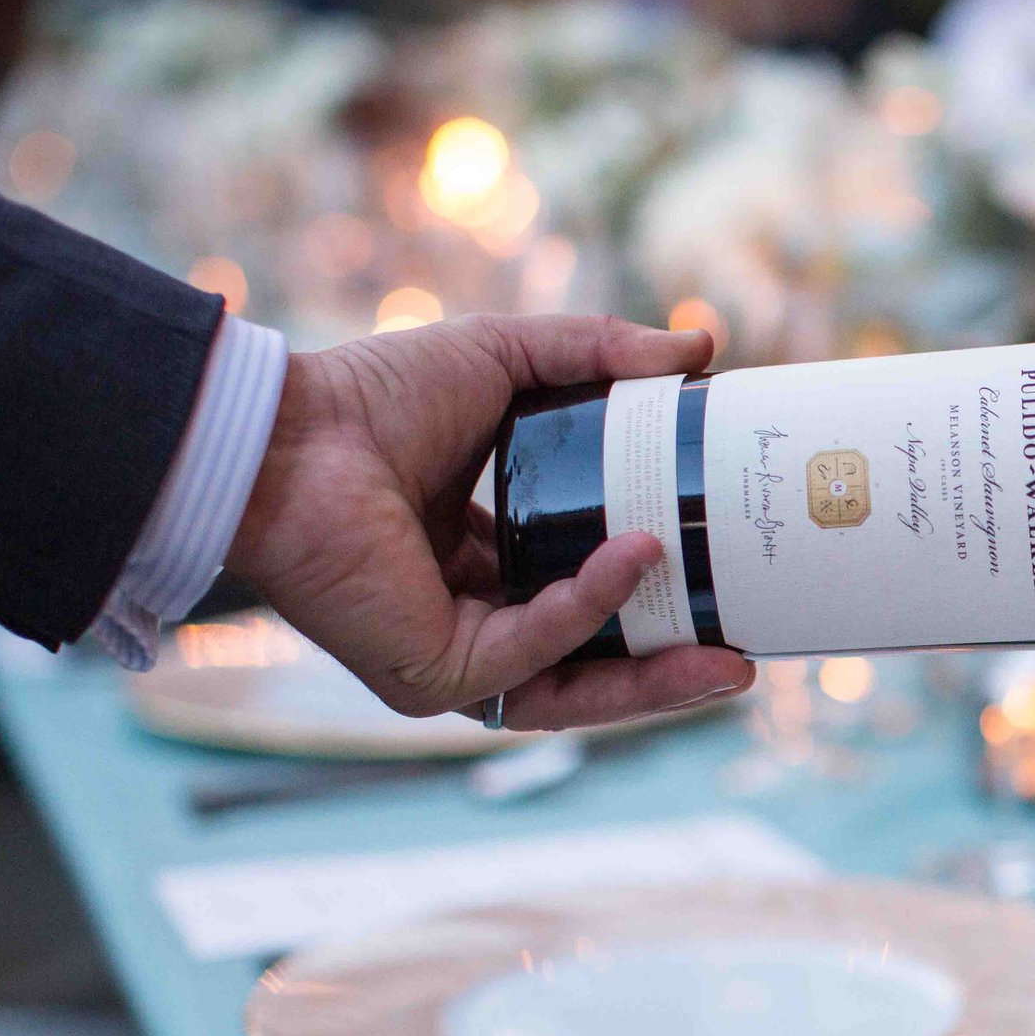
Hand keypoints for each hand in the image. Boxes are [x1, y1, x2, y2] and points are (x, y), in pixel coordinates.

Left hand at [229, 316, 755, 728]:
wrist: (287, 431)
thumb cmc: (373, 398)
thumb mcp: (511, 362)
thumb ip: (603, 354)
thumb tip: (702, 346)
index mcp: (485, 565)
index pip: (588, 605)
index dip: (658, 605)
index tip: (726, 589)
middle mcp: (471, 621)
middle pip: (594, 667)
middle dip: (673, 669)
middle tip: (747, 652)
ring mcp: (451, 658)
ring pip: (571, 689)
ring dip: (652, 681)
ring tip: (727, 660)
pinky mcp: (430, 672)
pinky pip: (528, 653)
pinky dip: (586, 611)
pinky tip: (633, 559)